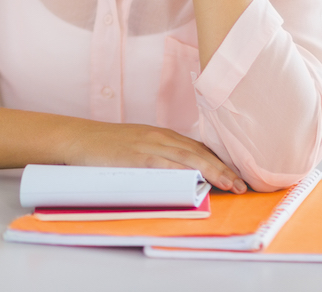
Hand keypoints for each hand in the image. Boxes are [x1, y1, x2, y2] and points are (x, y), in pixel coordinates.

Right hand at [65, 121, 246, 192]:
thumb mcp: (138, 145)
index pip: (198, 147)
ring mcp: (148, 145)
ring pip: (188, 158)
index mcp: (162, 135)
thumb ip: (159, 156)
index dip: (220, 161)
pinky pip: (165, 164)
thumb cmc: (106, 146)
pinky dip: (184, 172)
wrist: (78, 138)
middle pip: (199, 152)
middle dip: (224, 168)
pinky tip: (198, 180)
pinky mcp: (136, 156)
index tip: (238, 174)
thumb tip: (181, 173)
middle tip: (243, 184)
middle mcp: (159, 137)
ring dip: (213, 171)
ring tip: (231, 185)